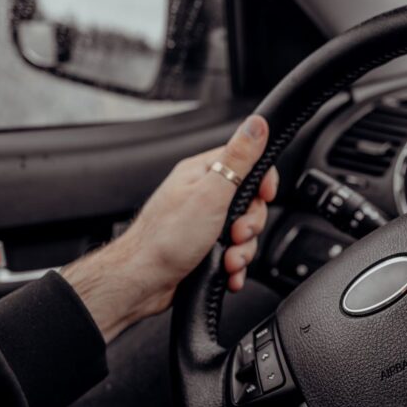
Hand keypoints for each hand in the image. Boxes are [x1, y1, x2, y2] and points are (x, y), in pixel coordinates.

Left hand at [62, 115, 278, 341]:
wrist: (142, 282)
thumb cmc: (166, 239)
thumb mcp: (211, 194)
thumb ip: (238, 159)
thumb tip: (256, 123)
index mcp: (203, 174)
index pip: (248, 163)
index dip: (262, 182)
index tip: (265, 196)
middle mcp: (203, 196)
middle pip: (250, 203)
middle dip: (250, 225)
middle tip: (236, 234)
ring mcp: (204, 223)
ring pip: (244, 232)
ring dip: (243, 251)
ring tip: (229, 260)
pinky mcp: (205, 248)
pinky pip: (234, 253)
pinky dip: (235, 266)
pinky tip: (227, 272)